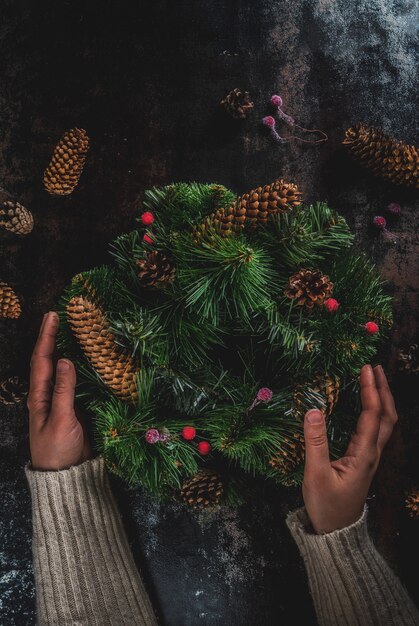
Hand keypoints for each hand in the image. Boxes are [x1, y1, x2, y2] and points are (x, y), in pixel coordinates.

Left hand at [27, 311, 91, 469]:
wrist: (66, 476)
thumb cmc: (58, 451)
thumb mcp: (60, 420)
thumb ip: (64, 391)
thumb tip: (67, 360)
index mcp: (38, 397)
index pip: (41, 360)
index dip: (46, 337)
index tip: (52, 316)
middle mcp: (47, 395)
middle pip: (48, 360)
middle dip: (52, 337)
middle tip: (60, 315)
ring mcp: (61, 401)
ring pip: (61, 369)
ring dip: (65, 348)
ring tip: (72, 330)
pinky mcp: (75, 407)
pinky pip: (76, 381)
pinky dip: (80, 366)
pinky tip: (87, 358)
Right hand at [302, 363, 397, 532]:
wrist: (336, 533)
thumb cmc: (326, 506)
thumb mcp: (316, 475)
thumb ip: (315, 443)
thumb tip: (313, 410)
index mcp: (364, 454)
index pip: (372, 415)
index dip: (370, 390)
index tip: (366, 368)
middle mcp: (372, 454)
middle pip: (388, 416)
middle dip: (383, 390)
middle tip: (375, 368)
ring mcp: (369, 458)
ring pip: (384, 423)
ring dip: (381, 399)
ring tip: (373, 381)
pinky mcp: (362, 461)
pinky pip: (375, 430)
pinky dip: (373, 412)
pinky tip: (363, 407)